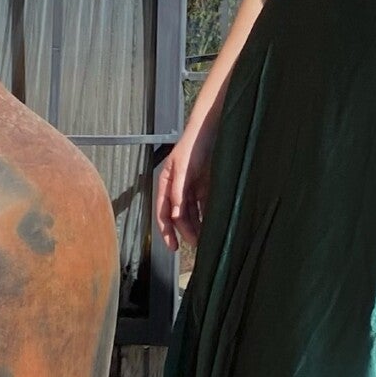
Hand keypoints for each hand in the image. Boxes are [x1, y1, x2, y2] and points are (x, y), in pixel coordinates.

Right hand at [154, 116, 215, 250]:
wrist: (210, 130)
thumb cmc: (192, 146)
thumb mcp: (182, 168)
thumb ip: (177, 191)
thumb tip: (174, 215)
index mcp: (166, 184)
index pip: (163, 213)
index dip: (167, 231)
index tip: (173, 246)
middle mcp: (177, 188)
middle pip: (178, 216)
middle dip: (185, 231)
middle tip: (196, 244)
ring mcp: (191, 188)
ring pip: (192, 213)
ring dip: (196, 226)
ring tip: (204, 239)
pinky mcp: (204, 186)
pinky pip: (204, 205)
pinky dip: (207, 215)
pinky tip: (212, 225)